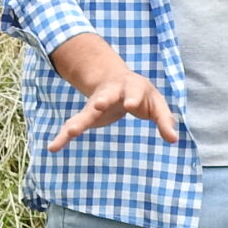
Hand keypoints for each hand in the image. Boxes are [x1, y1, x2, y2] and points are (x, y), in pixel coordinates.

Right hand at [46, 33, 177, 149]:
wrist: (116, 80)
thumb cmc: (141, 94)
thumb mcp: (155, 104)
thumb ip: (164, 120)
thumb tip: (174, 140)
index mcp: (132, 88)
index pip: (134, 93)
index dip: (132, 98)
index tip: (130, 105)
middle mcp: (112, 93)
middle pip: (108, 95)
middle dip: (104, 99)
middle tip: (99, 105)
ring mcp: (97, 103)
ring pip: (87, 111)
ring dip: (80, 120)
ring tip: (72, 132)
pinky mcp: (88, 115)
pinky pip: (73, 124)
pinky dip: (63, 136)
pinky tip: (53, 147)